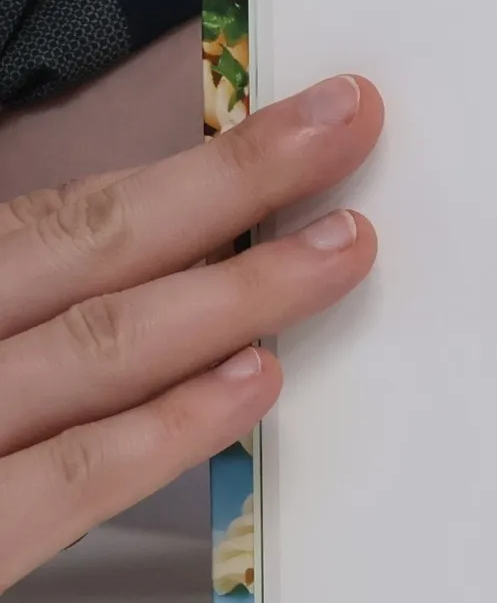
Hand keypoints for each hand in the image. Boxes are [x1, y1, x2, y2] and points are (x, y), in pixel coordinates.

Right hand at [0, 75, 382, 593]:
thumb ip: (40, 295)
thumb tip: (163, 259)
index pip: (68, 214)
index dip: (202, 165)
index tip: (313, 117)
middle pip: (83, 247)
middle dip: (230, 182)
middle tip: (350, 125)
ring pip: (89, 350)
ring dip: (229, 293)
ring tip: (340, 250)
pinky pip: (58, 484)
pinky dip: (160, 431)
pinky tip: (253, 383)